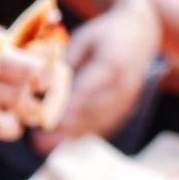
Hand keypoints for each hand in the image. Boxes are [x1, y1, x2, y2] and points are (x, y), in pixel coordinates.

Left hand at [35, 9, 157, 154]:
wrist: (140, 34)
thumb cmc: (106, 33)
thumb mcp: (84, 38)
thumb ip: (68, 61)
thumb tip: (45, 83)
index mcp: (112, 65)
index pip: (89, 90)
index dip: (70, 108)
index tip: (51, 121)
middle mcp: (123, 87)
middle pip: (92, 113)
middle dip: (65, 128)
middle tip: (38, 141)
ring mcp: (127, 101)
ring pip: (97, 123)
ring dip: (71, 136)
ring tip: (45, 145)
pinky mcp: (126, 109)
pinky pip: (104, 125)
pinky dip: (84, 134)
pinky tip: (63, 142)